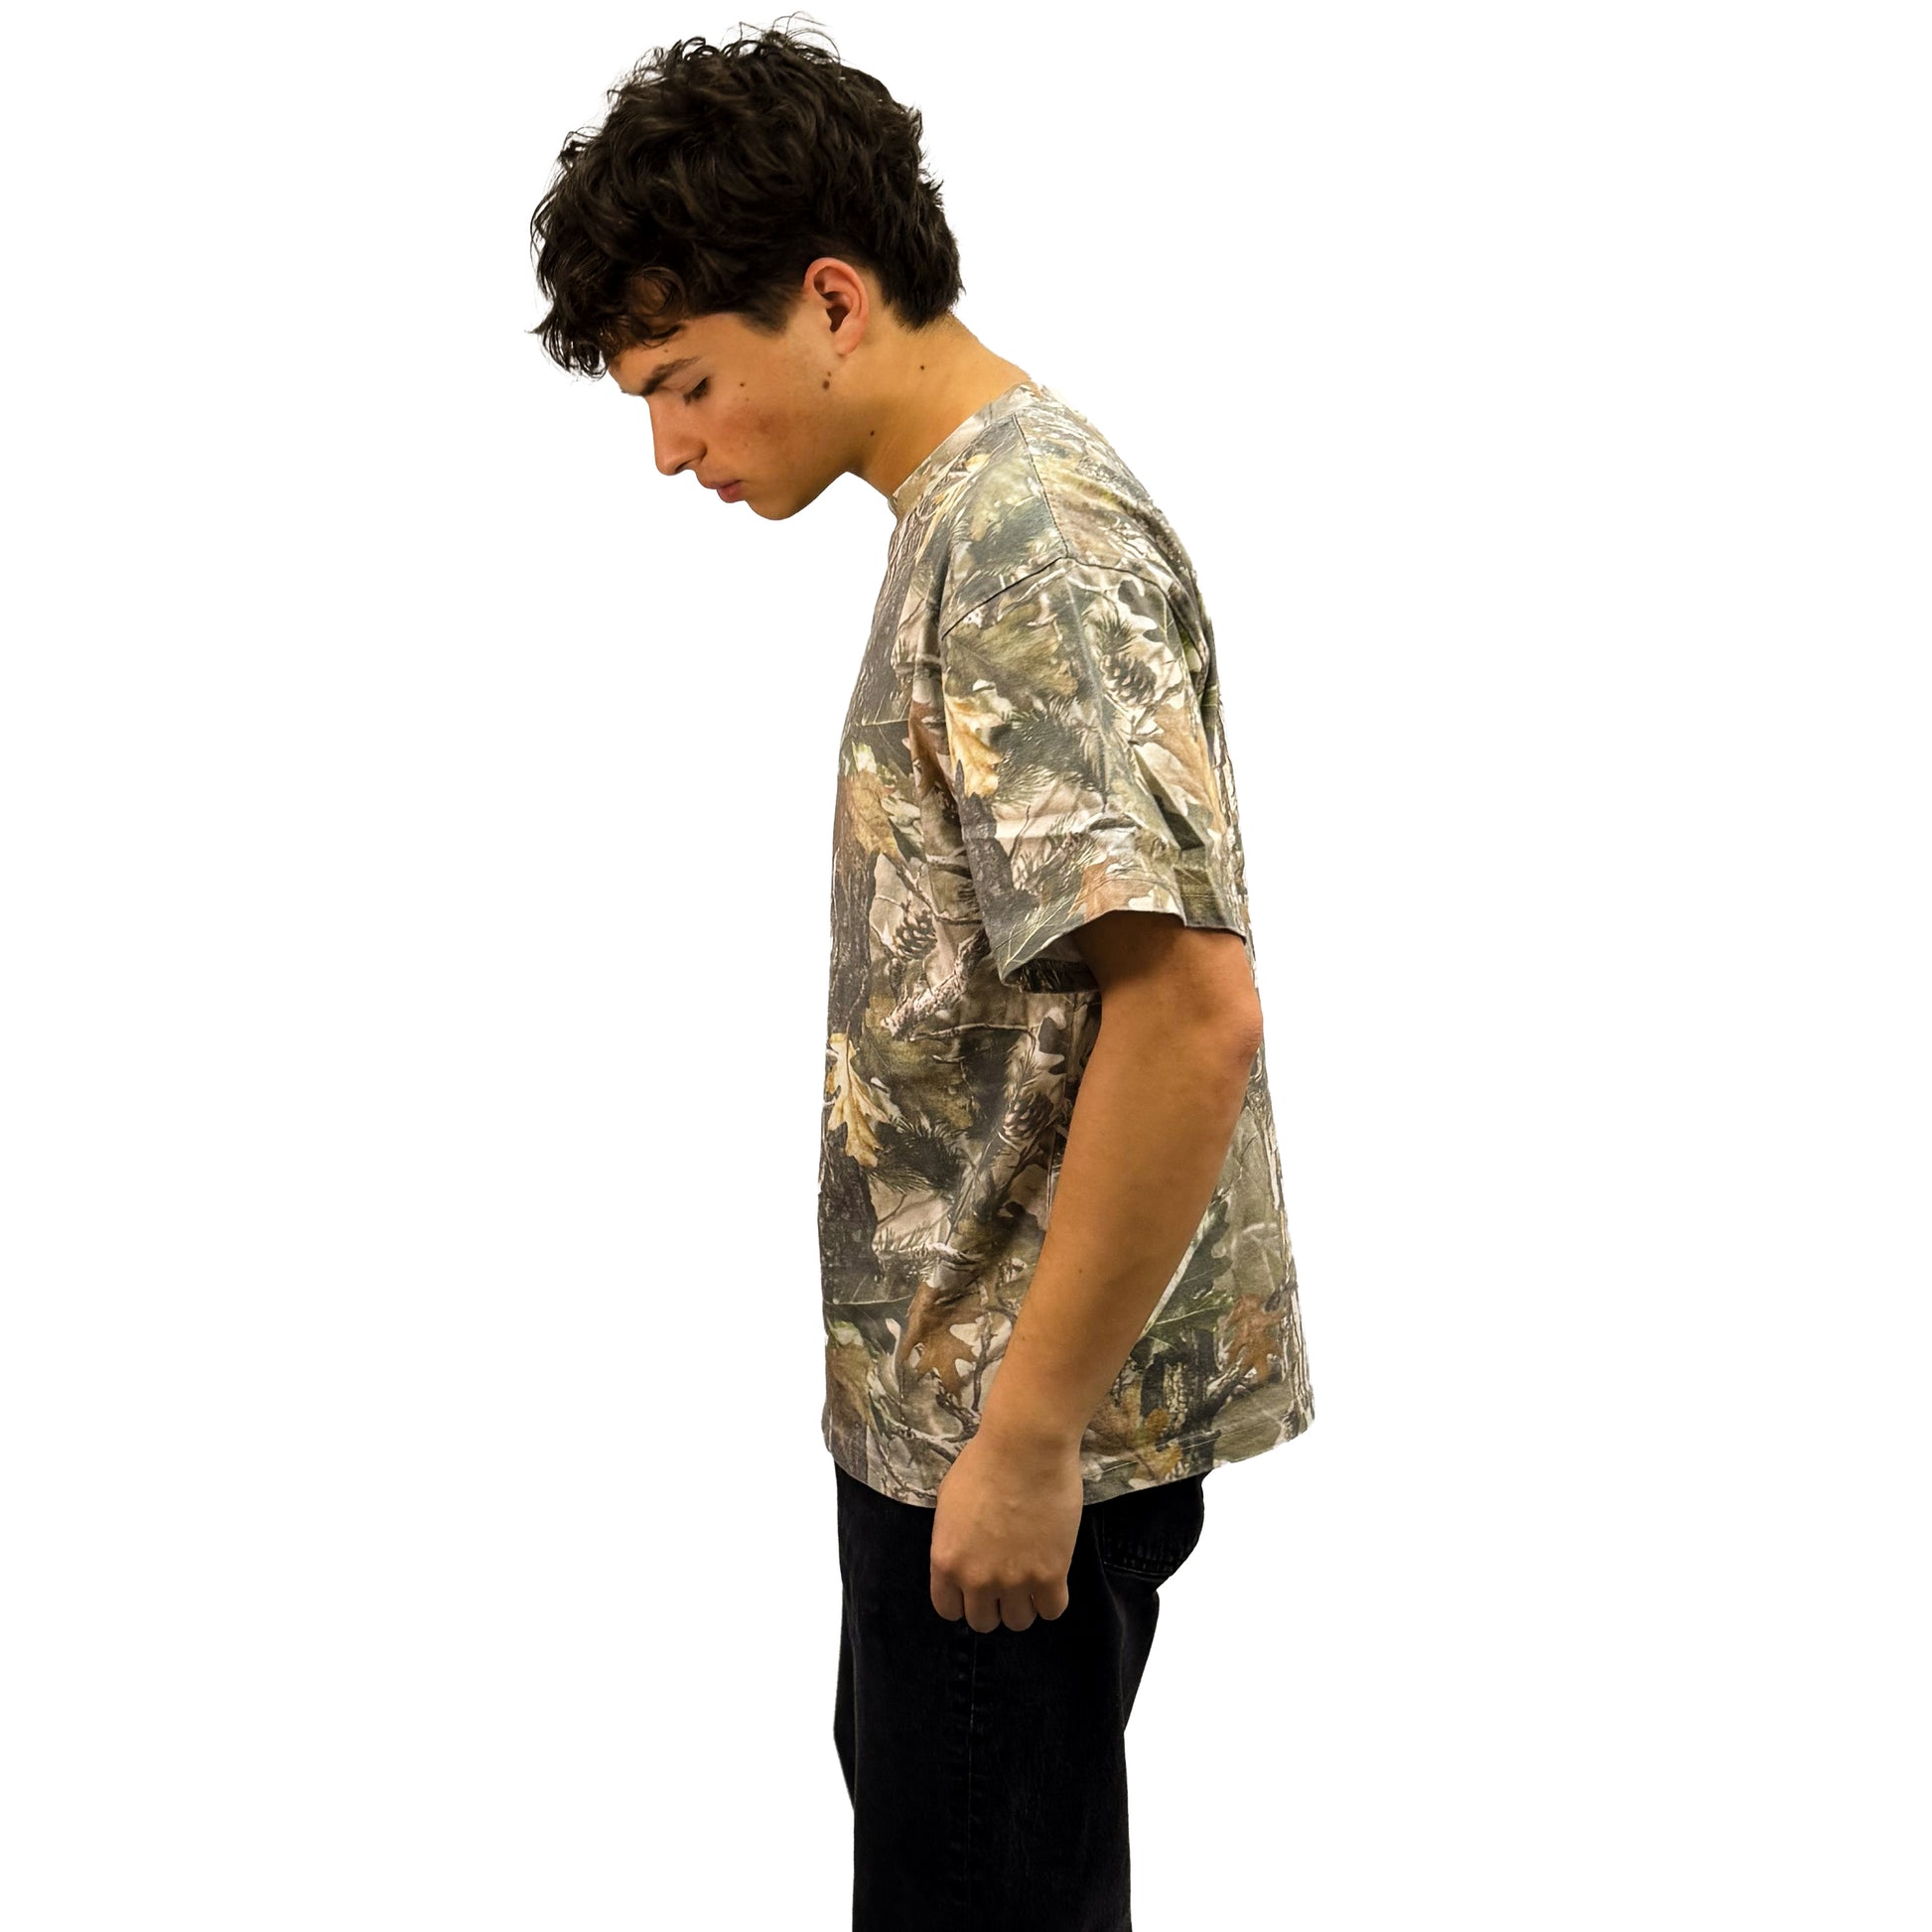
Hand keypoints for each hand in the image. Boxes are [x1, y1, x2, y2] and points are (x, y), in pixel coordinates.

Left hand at [929, 1424, 1084, 1631]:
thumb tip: (962, 1552)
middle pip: (984, 1622)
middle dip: (993, 1605)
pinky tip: (1052, 1578)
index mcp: (945, 1562)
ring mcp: (1014, 1581)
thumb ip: (952, 1538)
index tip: (975, 1588)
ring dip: (1023, 1604)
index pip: (948, 1610)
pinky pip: (1052, 1610)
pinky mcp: (1050, 1575)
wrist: (1026, 1448)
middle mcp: (976, 1580)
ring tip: (1030, 1579)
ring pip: (1019, 1622)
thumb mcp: (948, 1501)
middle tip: (1005, 1582)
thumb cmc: (984, 1462)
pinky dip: (1052, 1599)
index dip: (963, 1600)